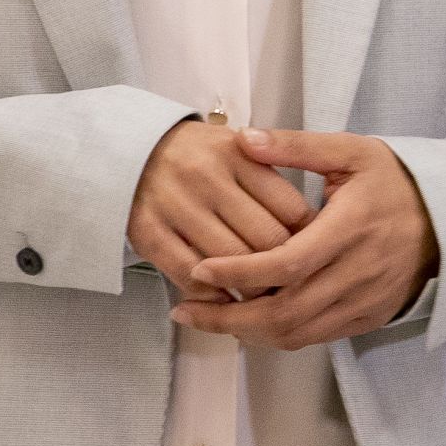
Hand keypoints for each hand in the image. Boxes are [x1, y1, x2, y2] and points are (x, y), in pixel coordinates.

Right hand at [125, 116, 313, 291]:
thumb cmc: (200, 156)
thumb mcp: (240, 150)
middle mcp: (208, 176)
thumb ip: (271, 182)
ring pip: (231, 260)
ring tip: (261, 296)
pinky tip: (223, 297)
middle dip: (284, 268)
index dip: (308, 238)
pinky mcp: (148, 232)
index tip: (312, 255)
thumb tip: (312, 230)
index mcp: (239, 153)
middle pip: (265, 238)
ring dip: (251, 287)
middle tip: (292, 284)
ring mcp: (176, 204)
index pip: (291, 207)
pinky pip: (189, 274)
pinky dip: (211, 294)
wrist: (133, 149)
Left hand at [174, 129, 436, 349]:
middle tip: (186, 312)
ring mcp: (365, 301)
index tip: (199, 269)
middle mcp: (358, 273)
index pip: (285, 264)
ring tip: (209, 319)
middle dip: (228, 319)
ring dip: (248, 333)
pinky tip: (251, 322)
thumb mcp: (351, 151)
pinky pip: (316, 338)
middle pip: (284, 313)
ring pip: (297, 334)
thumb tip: (243, 138)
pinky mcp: (369, 317)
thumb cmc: (396, 180)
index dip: (239, 272)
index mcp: (351, 228)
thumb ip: (295, 146)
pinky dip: (278, 335)